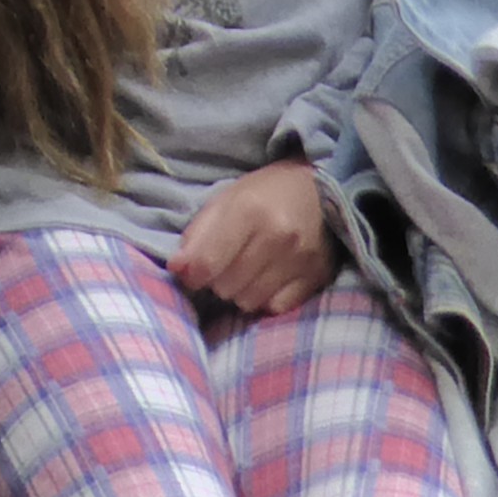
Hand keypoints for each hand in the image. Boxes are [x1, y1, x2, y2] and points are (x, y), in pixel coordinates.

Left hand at [169, 160, 336, 317]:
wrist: (320, 188)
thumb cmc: (265, 193)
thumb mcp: (225, 200)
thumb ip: (197, 235)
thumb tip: (177, 270)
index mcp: (250, 209)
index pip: (205, 265)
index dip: (193, 272)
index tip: (195, 268)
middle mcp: (279, 236)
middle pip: (225, 287)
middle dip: (220, 278)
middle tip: (229, 261)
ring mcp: (301, 259)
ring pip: (248, 301)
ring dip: (242, 290)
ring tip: (250, 268)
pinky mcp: (317, 276)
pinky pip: (276, 307)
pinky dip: (267, 297)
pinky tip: (270, 277)